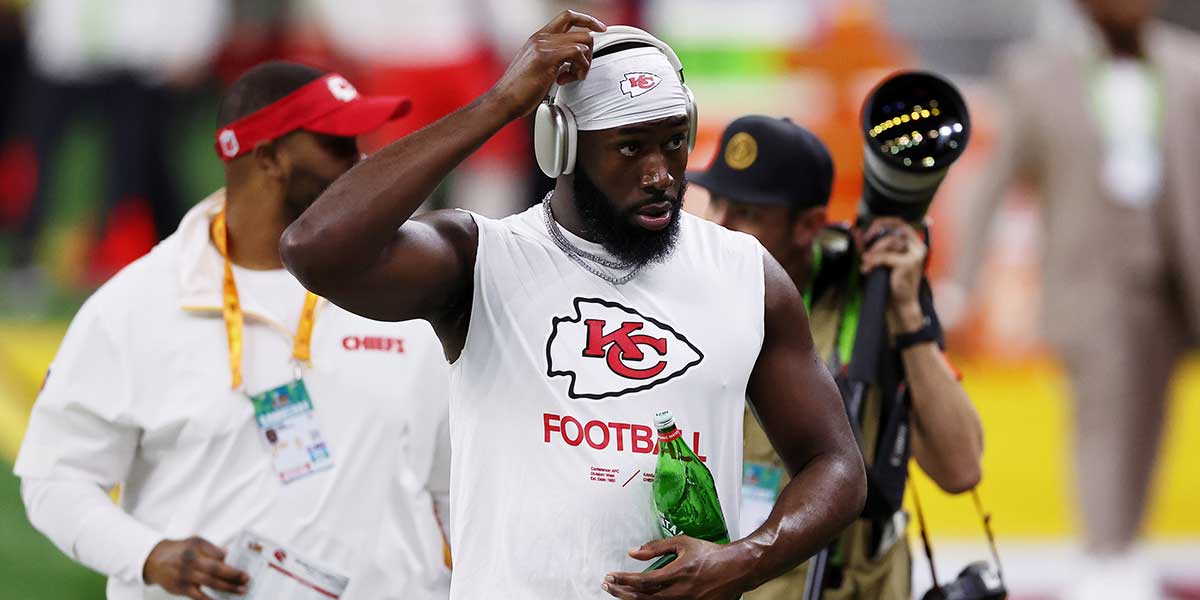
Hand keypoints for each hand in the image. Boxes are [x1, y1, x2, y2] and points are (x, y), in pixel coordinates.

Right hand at [143, 537, 248, 598]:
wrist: (155, 560)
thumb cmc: (180, 550)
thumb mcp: (195, 542)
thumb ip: (212, 549)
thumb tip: (228, 555)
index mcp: (195, 549)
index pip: (217, 557)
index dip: (232, 564)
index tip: (244, 569)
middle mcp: (190, 563)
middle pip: (215, 571)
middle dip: (233, 576)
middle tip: (247, 580)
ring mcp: (185, 577)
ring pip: (210, 583)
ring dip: (227, 588)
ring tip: (240, 591)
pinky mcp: (181, 589)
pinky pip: (198, 597)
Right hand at [488, 10, 606, 119]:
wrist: (503, 101)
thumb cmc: (519, 91)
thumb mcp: (540, 69)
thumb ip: (556, 60)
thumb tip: (573, 62)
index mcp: (539, 38)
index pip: (568, 17)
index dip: (587, 20)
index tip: (600, 29)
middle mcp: (541, 37)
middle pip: (581, 31)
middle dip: (589, 53)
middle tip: (580, 70)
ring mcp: (543, 45)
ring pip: (583, 42)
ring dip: (585, 63)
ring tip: (571, 77)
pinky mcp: (546, 57)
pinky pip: (577, 53)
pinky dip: (579, 68)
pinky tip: (565, 80)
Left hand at [602, 536, 749, 598]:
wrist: (736, 568)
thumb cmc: (710, 554)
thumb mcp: (683, 543)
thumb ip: (656, 547)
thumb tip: (633, 552)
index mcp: (678, 573)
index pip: (643, 580)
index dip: (623, 580)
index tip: (610, 576)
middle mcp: (681, 591)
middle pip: (643, 597)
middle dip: (622, 592)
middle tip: (607, 586)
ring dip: (632, 599)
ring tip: (619, 593)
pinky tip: (639, 598)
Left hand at [857, 217, 927, 331]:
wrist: (900, 302)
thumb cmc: (891, 281)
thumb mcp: (880, 259)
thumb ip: (870, 245)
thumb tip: (857, 232)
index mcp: (914, 243)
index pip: (900, 223)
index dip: (884, 221)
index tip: (870, 229)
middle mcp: (918, 246)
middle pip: (897, 227)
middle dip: (878, 230)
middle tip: (865, 240)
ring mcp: (915, 254)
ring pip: (890, 240)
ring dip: (874, 250)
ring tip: (865, 261)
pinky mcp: (908, 263)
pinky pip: (885, 256)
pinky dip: (873, 261)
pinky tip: (867, 270)